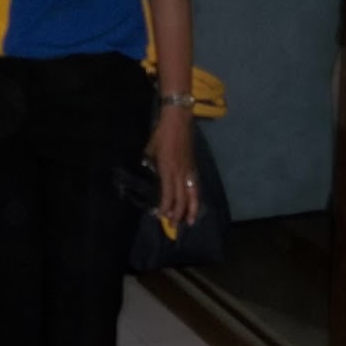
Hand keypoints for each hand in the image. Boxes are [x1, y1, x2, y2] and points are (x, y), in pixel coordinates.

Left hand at [146, 107, 199, 226]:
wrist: (178, 119)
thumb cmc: (161, 133)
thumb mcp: (151, 149)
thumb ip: (150, 163)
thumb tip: (149, 172)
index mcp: (167, 169)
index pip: (168, 193)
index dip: (166, 207)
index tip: (162, 216)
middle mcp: (180, 172)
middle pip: (181, 198)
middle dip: (178, 213)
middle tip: (174, 226)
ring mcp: (189, 169)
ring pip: (192, 194)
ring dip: (191, 209)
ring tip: (190, 221)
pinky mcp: (194, 165)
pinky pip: (195, 185)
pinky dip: (196, 197)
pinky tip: (195, 204)